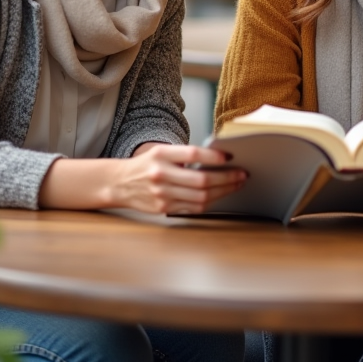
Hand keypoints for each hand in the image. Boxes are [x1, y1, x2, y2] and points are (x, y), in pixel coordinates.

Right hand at [108, 144, 245, 214]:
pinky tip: (220, 195)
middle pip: (201, 180)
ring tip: (236, 185)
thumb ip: (184, 155)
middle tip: (242, 174)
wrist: (120, 183)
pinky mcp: (164, 209)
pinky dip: (210, 202)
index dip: (214, 156)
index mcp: (161, 155)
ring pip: (200, 197)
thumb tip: (218, 159)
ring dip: (223, 192)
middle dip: (226, 178)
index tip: (230, 155)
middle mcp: (160, 175)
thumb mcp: (161, 152)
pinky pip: (193, 208)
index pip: (192, 154)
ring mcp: (162, 194)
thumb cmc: (146, 165)